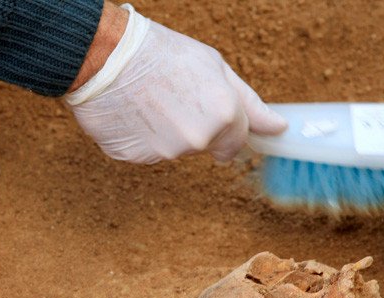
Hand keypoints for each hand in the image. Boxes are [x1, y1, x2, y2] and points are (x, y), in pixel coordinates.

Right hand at [65, 4, 287, 163]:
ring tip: (148, 99)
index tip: (209, 112)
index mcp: (224, 115)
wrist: (104, 54)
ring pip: (174, 150)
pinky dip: (140, 137)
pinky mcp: (134, 158)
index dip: (224, 125)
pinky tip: (131, 112)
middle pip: (205, 146)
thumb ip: (249, 103)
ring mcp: (164, 152)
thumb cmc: (161, 53)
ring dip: (166, 132)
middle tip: (173, 96)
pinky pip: (145, 152)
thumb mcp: (214, 67)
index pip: (237, 142)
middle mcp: (198, 140)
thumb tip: (278, 128)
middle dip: (195, 127)